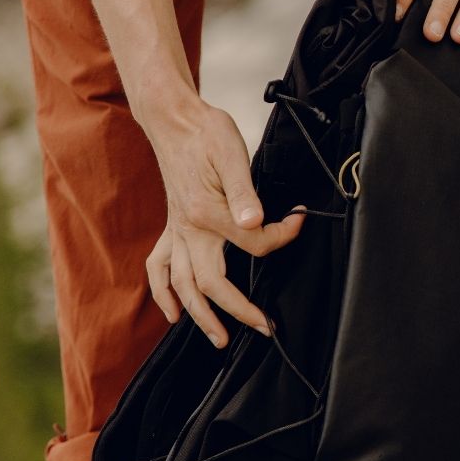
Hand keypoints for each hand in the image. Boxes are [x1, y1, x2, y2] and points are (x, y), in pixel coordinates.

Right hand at [141, 91, 304, 346]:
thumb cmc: (207, 133)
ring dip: (199, 316)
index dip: (283, 236)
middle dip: (237, 310)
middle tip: (264, 328)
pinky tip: (172, 312)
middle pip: (211, 282)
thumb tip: (258, 221)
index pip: (254, 243)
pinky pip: (158, 268)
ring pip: (182, 285)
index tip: (301, 221)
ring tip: (219, 340)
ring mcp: (176, 231)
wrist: (174, 120)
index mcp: (207, 212)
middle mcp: (187, 228)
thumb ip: (245, 192)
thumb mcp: (231, 152)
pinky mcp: (171, 227)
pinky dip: (163, 293)